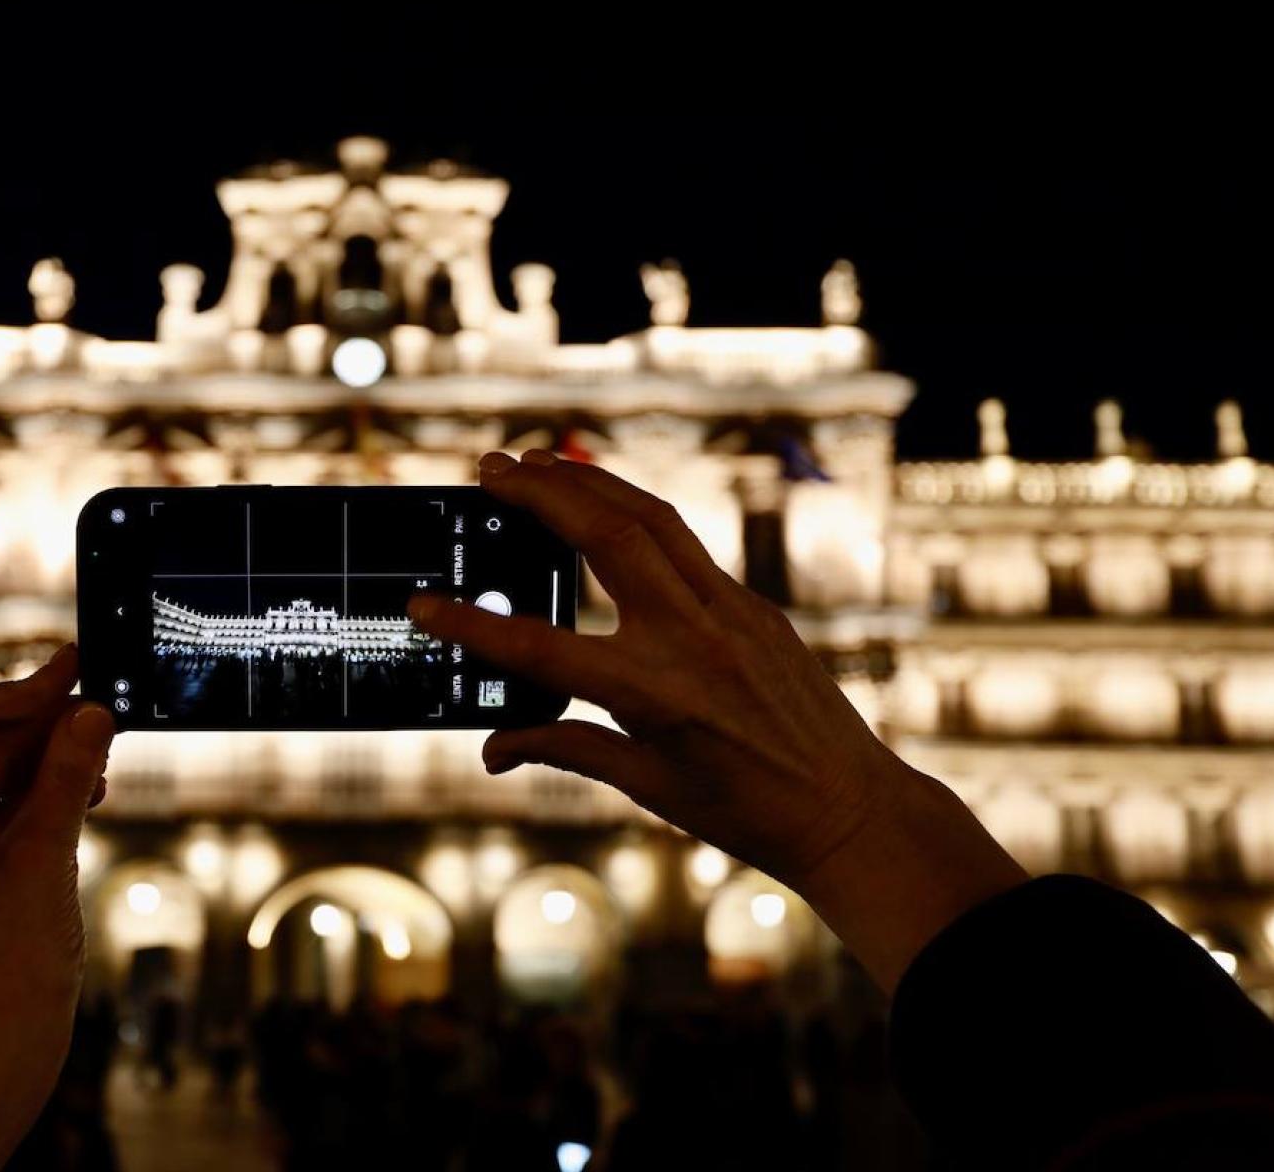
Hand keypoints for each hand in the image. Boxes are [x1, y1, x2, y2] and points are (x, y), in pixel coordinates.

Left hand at [0, 644, 113, 1170]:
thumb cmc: (14, 959)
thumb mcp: (47, 853)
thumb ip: (68, 775)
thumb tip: (90, 712)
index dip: (27, 689)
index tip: (77, 663)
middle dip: (42, 726)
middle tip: (102, 705)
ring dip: (47, 762)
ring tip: (101, 757)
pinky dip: (38, 799)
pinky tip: (84, 795)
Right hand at [408, 451, 1024, 988]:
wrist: (848, 810)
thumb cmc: (745, 811)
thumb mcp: (645, 786)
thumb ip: (564, 750)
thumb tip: (494, 749)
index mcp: (654, 694)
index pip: (540, 649)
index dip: (473, 627)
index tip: (425, 604)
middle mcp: (693, 638)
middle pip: (605, 535)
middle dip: (541, 492)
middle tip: (488, 468)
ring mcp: (731, 612)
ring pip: (650, 518)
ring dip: (587, 481)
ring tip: (534, 462)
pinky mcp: (755, 606)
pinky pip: (684, 542)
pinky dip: (633, 512)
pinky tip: (600, 504)